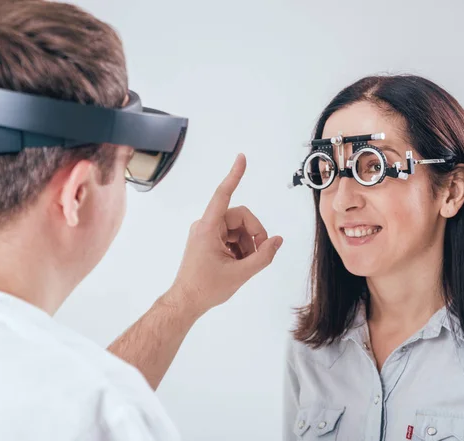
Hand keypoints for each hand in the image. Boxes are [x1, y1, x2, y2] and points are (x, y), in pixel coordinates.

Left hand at [168, 154, 282, 316]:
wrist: (186, 302)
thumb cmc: (206, 288)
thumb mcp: (240, 274)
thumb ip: (263, 256)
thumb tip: (277, 240)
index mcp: (207, 228)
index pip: (223, 195)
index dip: (234, 176)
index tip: (241, 158)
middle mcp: (205, 225)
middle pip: (239, 216)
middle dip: (254, 233)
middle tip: (261, 254)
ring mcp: (206, 232)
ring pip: (237, 227)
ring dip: (248, 243)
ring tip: (246, 264)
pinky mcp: (208, 240)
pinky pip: (231, 236)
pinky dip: (240, 248)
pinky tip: (239, 264)